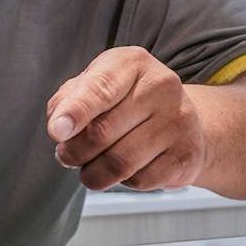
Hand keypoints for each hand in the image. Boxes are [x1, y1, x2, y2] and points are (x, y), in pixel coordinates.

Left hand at [46, 47, 205, 190]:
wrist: (177, 119)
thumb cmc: (124, 100)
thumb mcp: (92, 86)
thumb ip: (67, 101)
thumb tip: (59, 126)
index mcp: (132, 63)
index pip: (99, 89)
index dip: (75, 112)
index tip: (57, 131)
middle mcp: (161, 86)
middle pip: (102, 132)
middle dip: (74, 151)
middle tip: (66, 155)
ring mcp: (179, 121)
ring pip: (120, 163)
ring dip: (93, 174)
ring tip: (88, 168)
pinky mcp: (188, 154)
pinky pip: (141, 181)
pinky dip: (122, 182)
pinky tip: (124, 169)